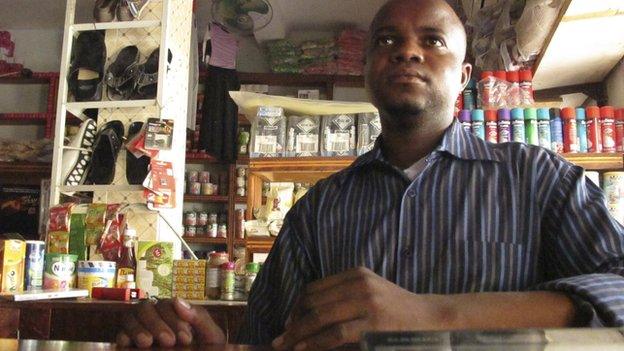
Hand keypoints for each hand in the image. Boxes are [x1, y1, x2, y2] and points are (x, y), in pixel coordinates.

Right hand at [116, 297, 225, 347]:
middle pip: (146, 308)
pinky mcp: (129, 345)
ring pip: (130, 318)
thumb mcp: (211, 337)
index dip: (175, 319)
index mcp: (175, 313)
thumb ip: (200, 318)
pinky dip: (123, 336)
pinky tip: (128, 344)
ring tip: (147, 343)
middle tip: (169, 341)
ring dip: (138, 329)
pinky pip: (120, 334)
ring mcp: (141, 331)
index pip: (168, 305)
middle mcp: (156, 319)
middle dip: (156, 323)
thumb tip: (177, 300)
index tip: (185, 338)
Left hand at [272, 267, 448, 350]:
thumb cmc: (397, 310)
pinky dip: (315, 342)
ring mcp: (366, 302)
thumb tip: (308, 314)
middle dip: (293, 322)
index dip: (296, 307)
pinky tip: (304, 349)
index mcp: (355, 274)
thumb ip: (344, 296)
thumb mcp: (370, 293)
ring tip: (286, 346)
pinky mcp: (372, 323)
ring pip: (320, 317)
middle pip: (313, 302)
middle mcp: (359, 283)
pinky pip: (335, 333)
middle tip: (280, 339)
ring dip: (299, 334)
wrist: (430, 319)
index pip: (314, 289)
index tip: (288, 323)